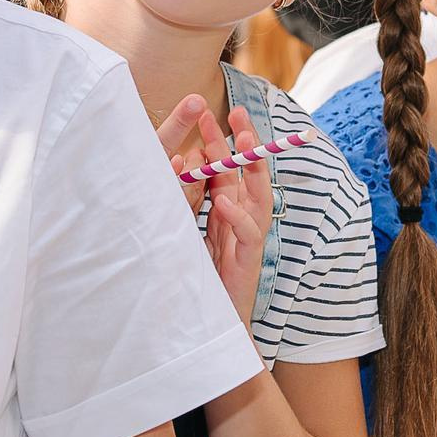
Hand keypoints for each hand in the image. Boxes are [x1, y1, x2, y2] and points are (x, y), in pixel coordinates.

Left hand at [158, 96, 270, 321]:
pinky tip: (224, 203)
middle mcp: (242, 220)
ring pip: (258, 197)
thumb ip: (188, 202)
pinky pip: (248, 234)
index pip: (229, 168)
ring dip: (252, 170)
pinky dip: (237, 217)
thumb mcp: (188, 232)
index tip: (212, 113)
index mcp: (228, 211)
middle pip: (249, 174)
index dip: (222, 142)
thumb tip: (178, 166)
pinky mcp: (248, 260)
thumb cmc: (199, 278)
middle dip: (243, 143)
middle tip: (237, 113)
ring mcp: (248, 239)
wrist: (211, 322)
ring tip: (242, 145)